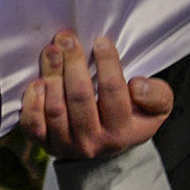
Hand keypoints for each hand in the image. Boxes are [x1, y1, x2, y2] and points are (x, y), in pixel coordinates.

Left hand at [20, 27, 174, 160]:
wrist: (105, 151)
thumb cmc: (130, 119)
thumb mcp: (155, 110)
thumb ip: (157, 96)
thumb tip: (137, 85)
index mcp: (122, 131)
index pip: (113, 93)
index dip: (107, 64)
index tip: (100, 41)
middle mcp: (94, 141)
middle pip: (80, 98)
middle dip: (72, 64)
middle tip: (66, 38)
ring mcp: (67, 144)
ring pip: (56, 108)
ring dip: (51, 76)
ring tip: (51, 51)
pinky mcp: (44, 144)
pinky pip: (33, 125)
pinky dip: (32, 102)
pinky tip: (36, 82)